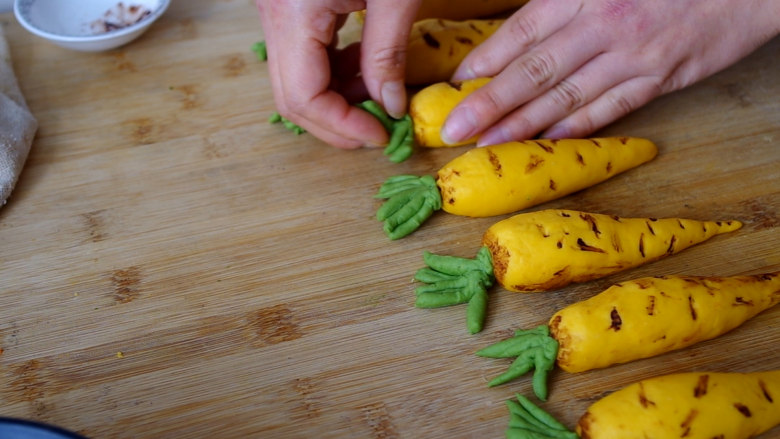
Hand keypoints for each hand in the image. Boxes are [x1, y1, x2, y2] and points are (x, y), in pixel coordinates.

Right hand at [256, 0, 419, 148]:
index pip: (304, 96)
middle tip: (377, 131)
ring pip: (296, 79)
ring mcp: (276, 11)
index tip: (380, 135)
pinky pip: (302, 56)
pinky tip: (365, 67)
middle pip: (292, 96)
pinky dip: (334, 73)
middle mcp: (274, 15)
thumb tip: (390, 106)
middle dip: (337, 122)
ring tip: (378, 95)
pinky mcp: (288, 7)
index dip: (343, 125)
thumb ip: (388, 52)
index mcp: (294, 12)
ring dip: (337, 98)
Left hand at [442, 0, 779, 144]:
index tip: (455, 83)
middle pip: (534, 69)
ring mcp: (632, 55)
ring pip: (565, 96)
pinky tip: (546, 141)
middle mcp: (603, 23)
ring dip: (522, 124)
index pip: (522, 30)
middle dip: (488, 102)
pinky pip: (610, 108)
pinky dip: (576, 127)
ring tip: (487, 144)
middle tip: (454, 128)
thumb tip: (524, 25)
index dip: (485, 59)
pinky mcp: (661, 77)